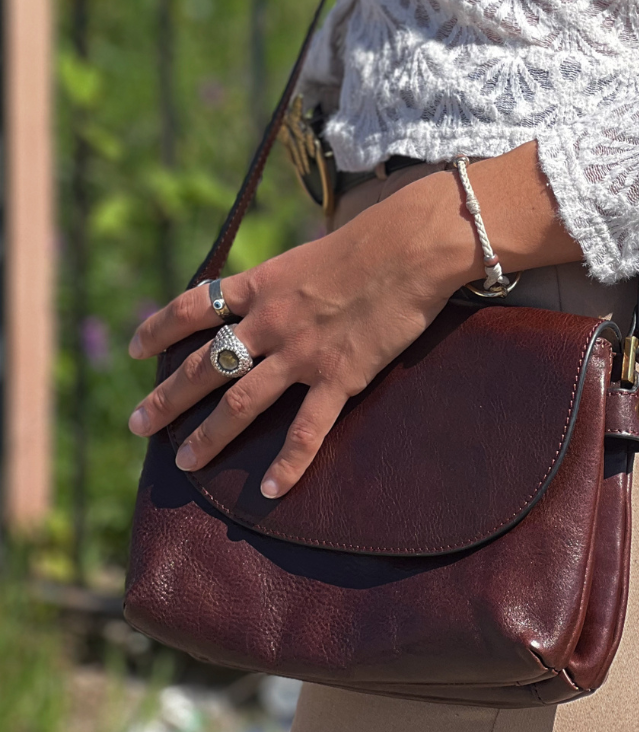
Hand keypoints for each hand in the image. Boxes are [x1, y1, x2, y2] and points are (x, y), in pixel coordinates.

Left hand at [127, 169, 475, 497]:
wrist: (410, 247)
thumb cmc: (370, 241)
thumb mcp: (309, 255)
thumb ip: (285, 282)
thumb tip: (272, 294)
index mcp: (263, 284)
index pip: (194, 306)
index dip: (160, 328)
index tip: (136, 348)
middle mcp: (271, 321)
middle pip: (205, 365)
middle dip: (167, 398)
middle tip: (138, 425)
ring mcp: (302, 352)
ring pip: (240, 403)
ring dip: (208, 437)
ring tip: (183, 464)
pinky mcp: (339, 377)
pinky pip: (306, 430)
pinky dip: (287, 464)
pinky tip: (269, 490)